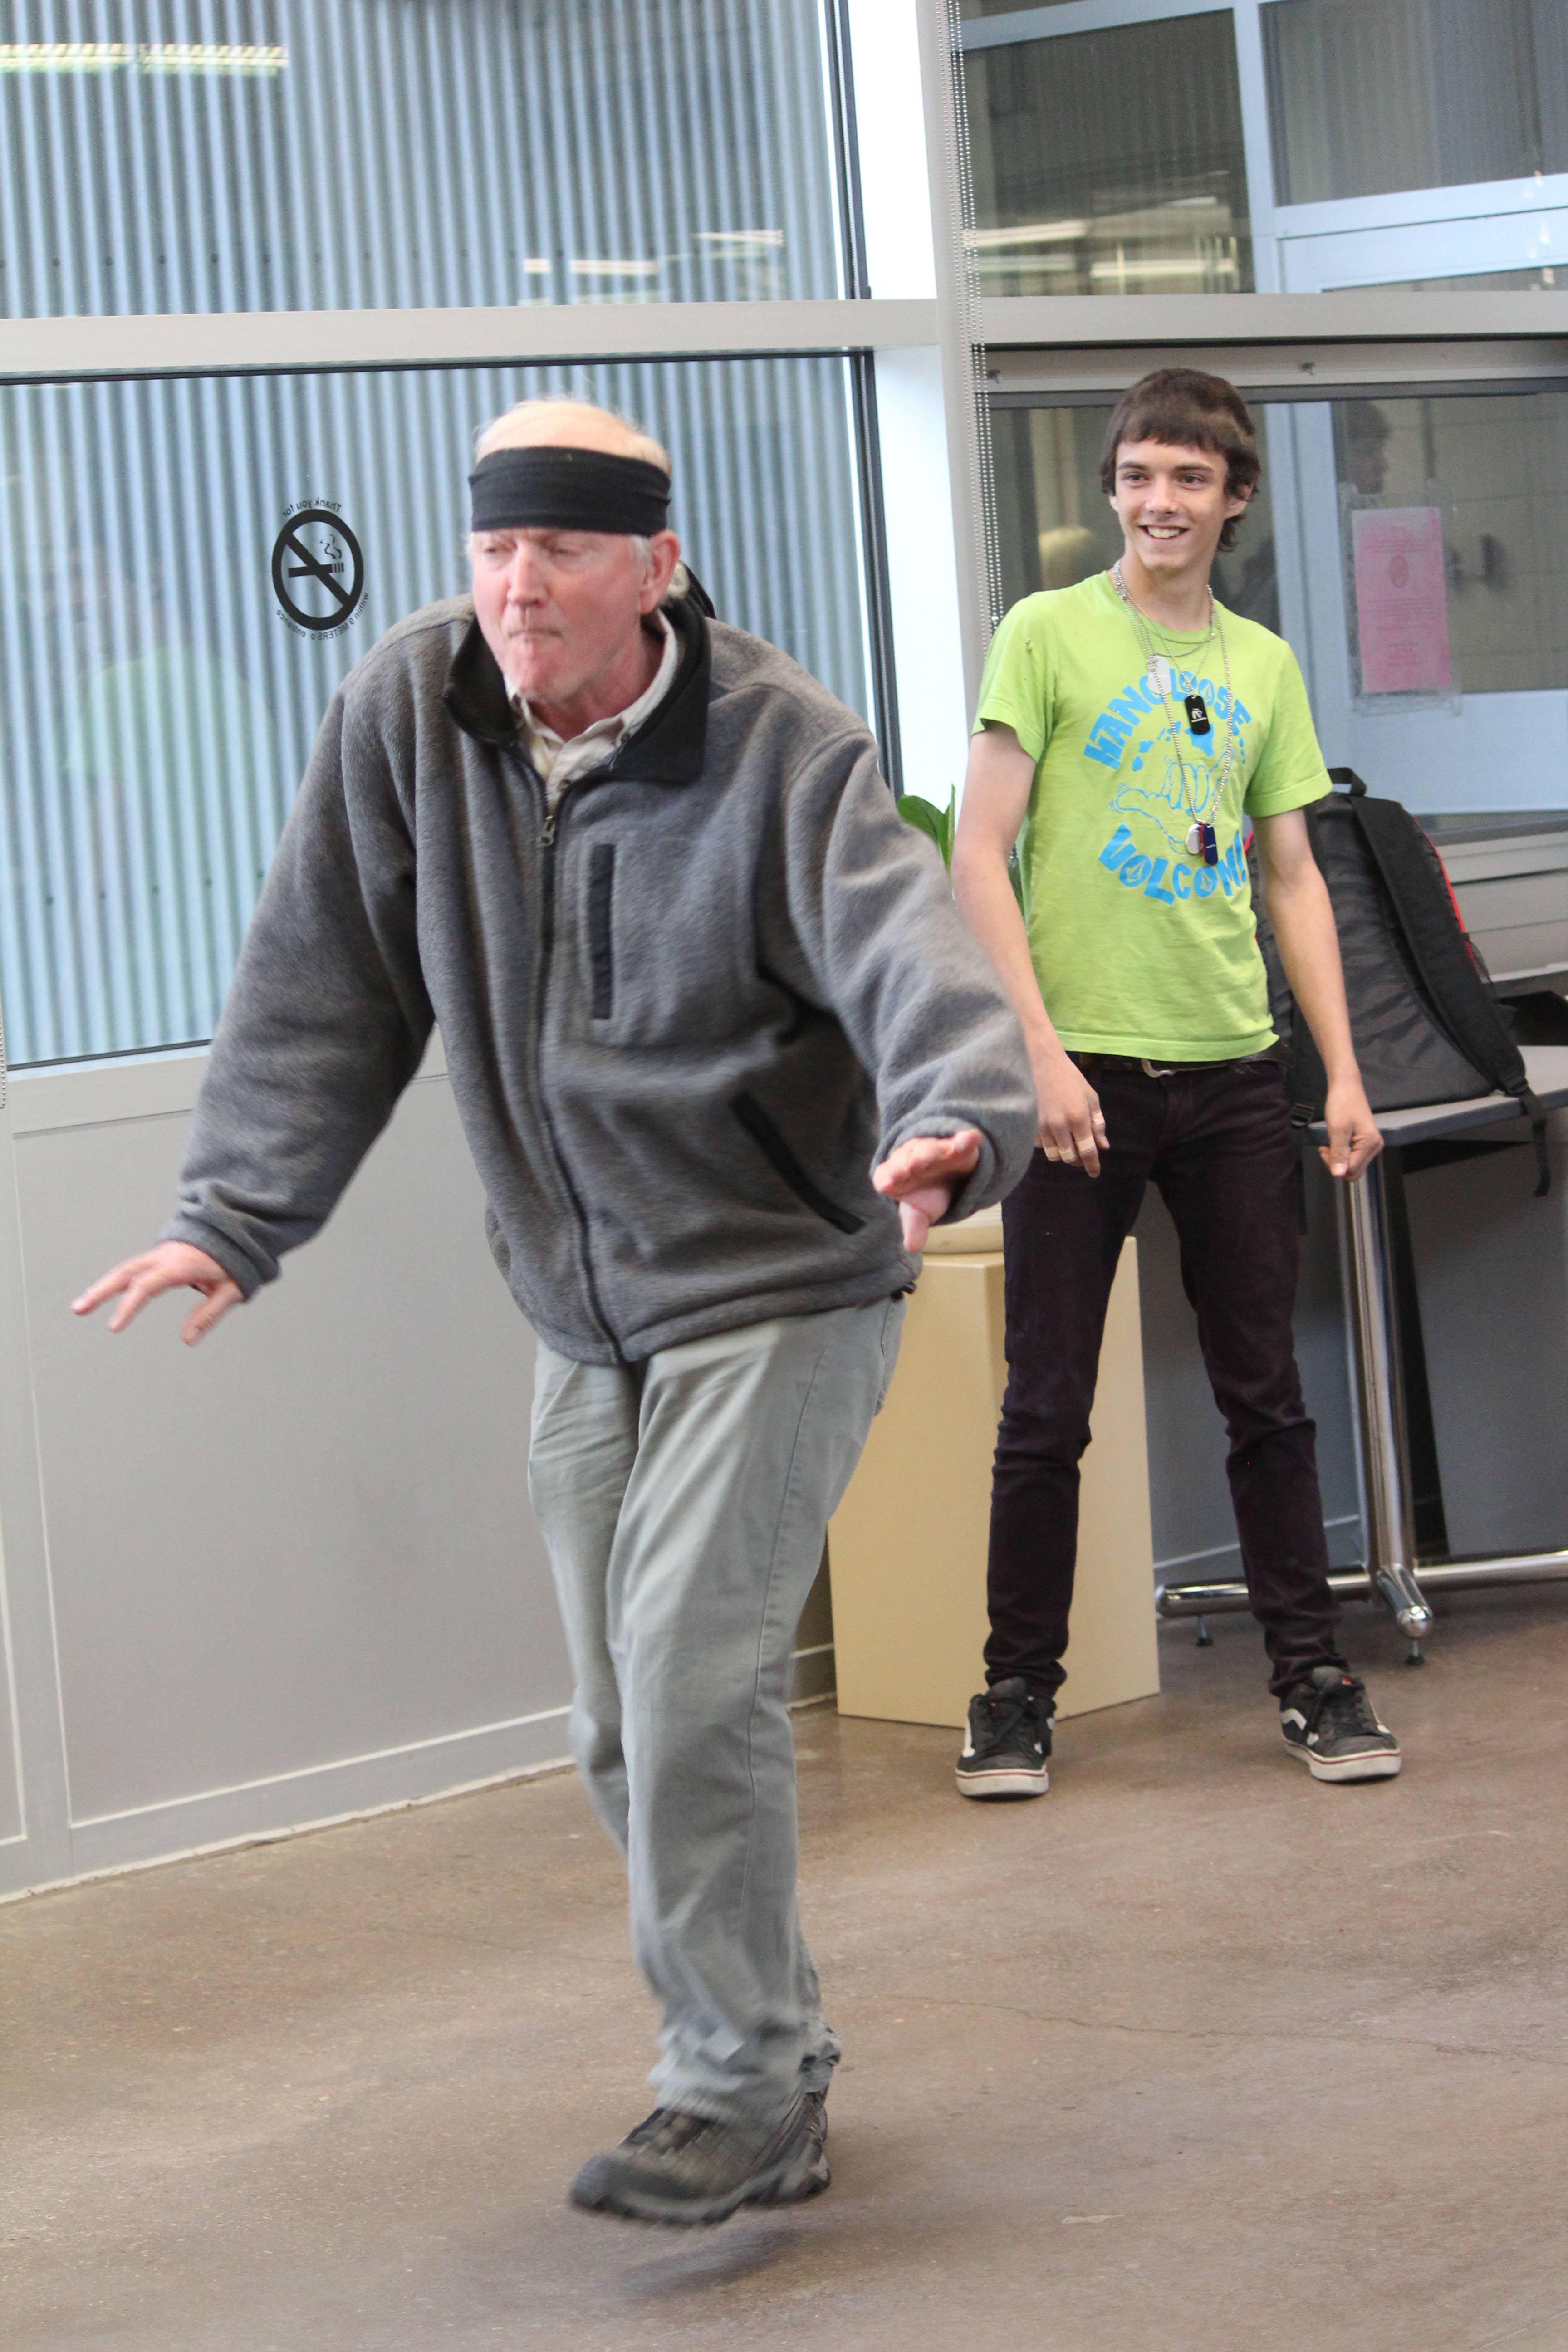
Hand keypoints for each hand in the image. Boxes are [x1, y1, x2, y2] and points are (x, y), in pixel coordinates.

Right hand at [72, 1242, 243, 1345]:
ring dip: (102, 1286)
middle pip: (125, 1272)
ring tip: (80, 1306)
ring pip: (124, 1269)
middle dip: (100, 1291)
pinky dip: (115, 1281)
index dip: (129, 1306)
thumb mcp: (230, 1290)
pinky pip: (132, 1268)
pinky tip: (100, 1294)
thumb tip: (187, 1340)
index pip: (147, 1286)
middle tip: (78, 1309)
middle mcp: (165, 1257)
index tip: (113, 1327)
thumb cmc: (236, 1262)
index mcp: (181, 1265)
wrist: (236, 1230)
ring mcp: (160, 1255)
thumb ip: (209, 1314)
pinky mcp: (158, 1257)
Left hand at [872, 1128, 981, 1252]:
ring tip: (930, 1157)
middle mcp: (911, 1158)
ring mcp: (933, 1150)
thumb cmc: (927, 1194)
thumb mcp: (920, 1213)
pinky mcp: (956, 1146)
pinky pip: (959, 1141)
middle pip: (906, 1158)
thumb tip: (912, 1246)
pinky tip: (971, 1138)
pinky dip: (965, 1139)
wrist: (948, 1177)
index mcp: (896, 1174)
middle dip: (907, 1162)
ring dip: (928, 1152)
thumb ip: (915, 1228)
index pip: (886, 1175)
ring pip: (929, 1148)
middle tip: (910, 1167)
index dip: (887, 1178)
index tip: (888, 1184)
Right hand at [1034, 1048, 1108, 1176]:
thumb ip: (1098, 1122)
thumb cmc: (1069, 1077)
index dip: (1092, 1165)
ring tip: (1067, 1145)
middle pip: (1069, 1158)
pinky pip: (1040, 1146)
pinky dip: (1048, 1145)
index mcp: (1078, 1118)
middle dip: (1077, 1160)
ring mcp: (1042, 1126)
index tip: (1095, 1173)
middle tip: (1081, 1155)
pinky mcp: (1029, 1124)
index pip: (1087, 1151)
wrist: (1040, 1062)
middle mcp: (1060, 1125)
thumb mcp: (1090, 1097)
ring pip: (1053, 1155)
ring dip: (1062, 1154)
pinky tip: (1052, 1135)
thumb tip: (1103, 1146)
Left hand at [1320, 1078, 1382, 1180]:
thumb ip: (1338, 1153)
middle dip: (1336, 1165)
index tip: (1323, 1150)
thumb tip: (1338, 1175)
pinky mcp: (1365, 1142)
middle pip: (1354, 1171)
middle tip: (1325, 1149)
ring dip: (1337, 1159)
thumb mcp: (1337, 1129)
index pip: (1351, 1170)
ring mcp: (1370, 1145)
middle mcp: (1374, 1147)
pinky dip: (1341, 1154)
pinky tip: (1333, 1145)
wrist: (1346, 1086)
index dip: (1335, 1165)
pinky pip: (1352, 1157)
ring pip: (1352, 1165)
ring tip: (1327, 1145)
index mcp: (1370, 1144)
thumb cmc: (1342, 1103)